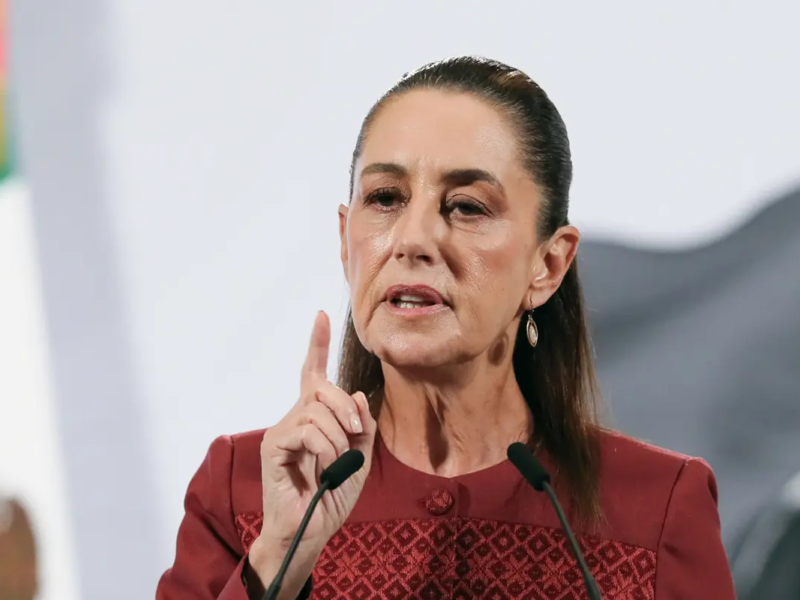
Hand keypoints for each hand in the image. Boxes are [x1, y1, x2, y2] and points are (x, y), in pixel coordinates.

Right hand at [247, 311, 376, 595]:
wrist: (311, 530)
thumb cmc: (332, 496)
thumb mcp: (359, 458)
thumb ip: (361, 427)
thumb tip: (356, 394)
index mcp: (313, 418)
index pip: (313, 373)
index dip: (317, 344)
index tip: (322, 315)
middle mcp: (294, 418)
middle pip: (322, 388)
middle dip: (346, 407)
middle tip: (355, 432)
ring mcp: (282, 431)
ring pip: (317, 411)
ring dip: (338, 438)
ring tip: (337, 463)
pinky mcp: (274, 446)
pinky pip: (308, 430)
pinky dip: (325, 448)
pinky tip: (324, 467)